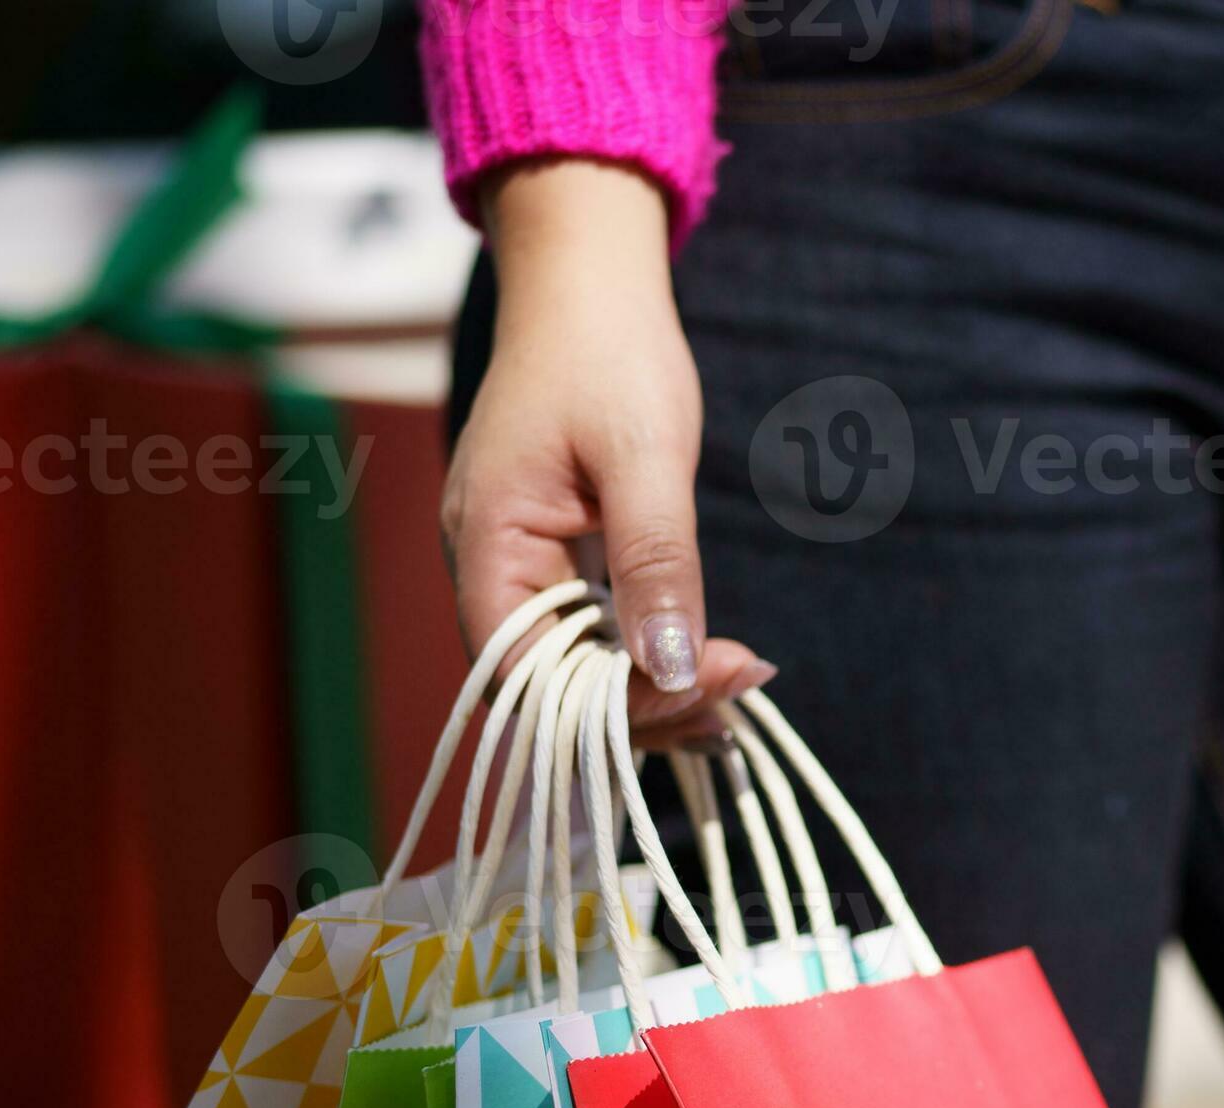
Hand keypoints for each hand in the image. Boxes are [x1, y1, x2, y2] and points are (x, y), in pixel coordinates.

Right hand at [444, 160, 769, 745]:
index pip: (528, 674)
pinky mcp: (552, 556)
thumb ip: (655, 564)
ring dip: (648, 693)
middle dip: (640, 706)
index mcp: (486, 544)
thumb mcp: (643, 456)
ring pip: (572, 666)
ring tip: (733, 700)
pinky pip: (589, 632)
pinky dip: (643, 656)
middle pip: (547, 686)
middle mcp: (488, 566)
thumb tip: (673, 669)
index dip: (612, 703)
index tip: (709, 683)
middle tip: (737, 699)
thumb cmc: (608, 351)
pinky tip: (706, 668)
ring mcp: (516, 563)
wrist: (588, 284)